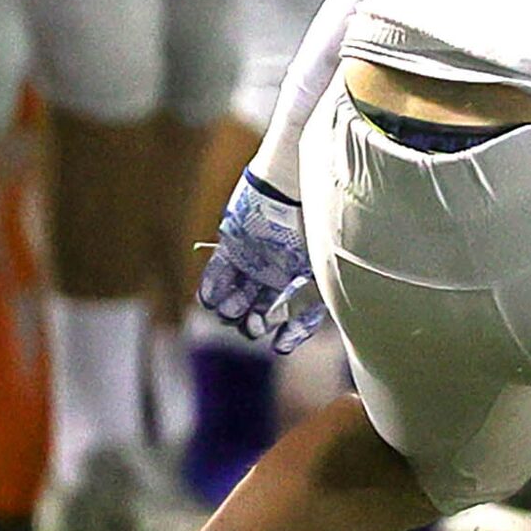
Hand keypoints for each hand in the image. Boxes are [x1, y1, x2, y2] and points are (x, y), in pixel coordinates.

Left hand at [197, 173, 327, 354]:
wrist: (295, 184)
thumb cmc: (316, 224)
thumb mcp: (320, 268)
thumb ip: (309, 302)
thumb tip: (292, 334)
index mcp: (308, 276)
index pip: (299, 314)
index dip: (291, 333)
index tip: (279, 345)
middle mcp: (282, 271)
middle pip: (262, 309)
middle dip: (254, 322)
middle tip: (251, 325)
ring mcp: (257, 259)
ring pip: (239, 294)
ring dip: (231, 309)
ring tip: (228, 313)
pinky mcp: (234, 244)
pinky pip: (220, 272)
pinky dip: (212, 288)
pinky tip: (210, 300)